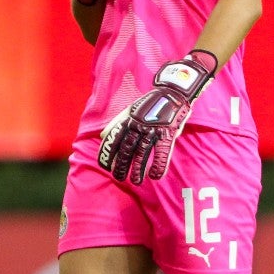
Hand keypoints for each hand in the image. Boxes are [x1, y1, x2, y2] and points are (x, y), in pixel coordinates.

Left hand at [98, 50, 216, 184]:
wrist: (172, 92)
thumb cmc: (150, 104)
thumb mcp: (130, 110)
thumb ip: (116, 123)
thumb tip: (101, 136)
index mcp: (128, 120)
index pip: (114, 139)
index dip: (109, 153)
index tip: (105, 166)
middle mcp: (138, 126)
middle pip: (127, 148)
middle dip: (121, 165)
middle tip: (119, 178)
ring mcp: (153, 129)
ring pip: (142, 152)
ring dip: (138, 169)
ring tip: (136, 181)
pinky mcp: (167, 133)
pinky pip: (162, 152)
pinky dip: (159, 165)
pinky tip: (155, 176)